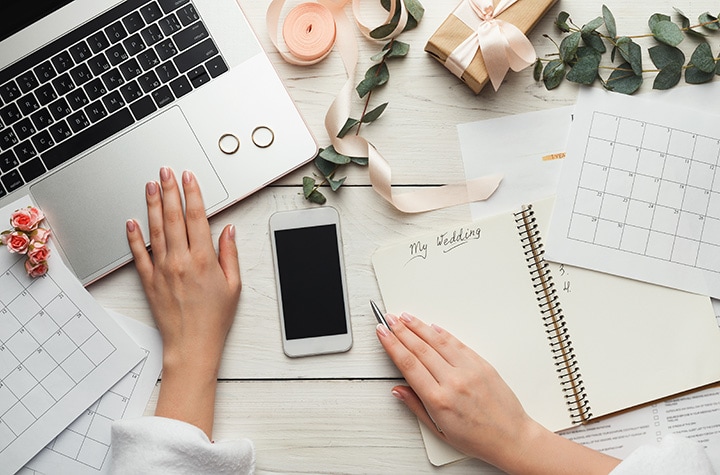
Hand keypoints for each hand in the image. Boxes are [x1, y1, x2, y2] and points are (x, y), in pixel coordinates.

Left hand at [126, 167, 240, 436]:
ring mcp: (162, 269)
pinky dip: (134, 236)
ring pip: (155, 229)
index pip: (197, 217)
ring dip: (153, 204)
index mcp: (204, 260)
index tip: (189, 178)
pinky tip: (132, 221)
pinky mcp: (149, 280)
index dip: (193, 194)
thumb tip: (227, 231)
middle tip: (166, 171)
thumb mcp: (233, 285)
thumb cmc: (214, 319)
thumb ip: (229, 254)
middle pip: (174, 217)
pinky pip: (139, 253)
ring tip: (151, 185)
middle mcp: (181, 260)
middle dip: (170, 190)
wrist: (191, 345)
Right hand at [376, 313, 619, 473]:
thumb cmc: (477, 439)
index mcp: (438, 399)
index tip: (382, 333)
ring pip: (438, 341)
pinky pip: (458, 344)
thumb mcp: (438, 430)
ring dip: (419, 326)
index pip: (408, 363)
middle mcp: (453, 381)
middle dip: (401, 330)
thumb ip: (416, 406)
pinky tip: (432, 327)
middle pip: (420, 348)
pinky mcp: (482, 364)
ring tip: (405, 317)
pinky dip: (443, 334)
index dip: (392, 344)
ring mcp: (469, 370)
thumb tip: (398, 390)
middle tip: (389, 319)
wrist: (511, 437)